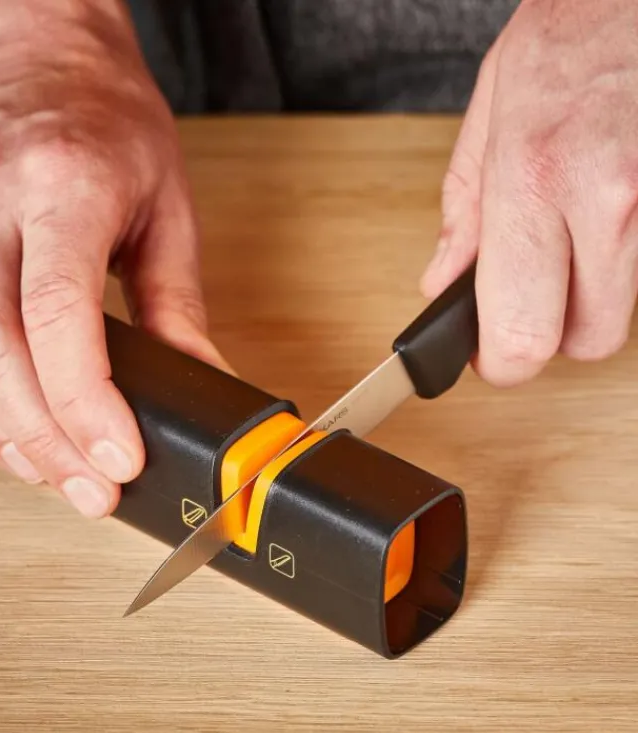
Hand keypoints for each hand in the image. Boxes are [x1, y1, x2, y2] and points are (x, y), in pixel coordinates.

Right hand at [0, 3, 228, 517]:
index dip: (85, 405)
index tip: (117, 461)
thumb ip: (178, 305)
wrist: (23, 53)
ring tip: (44, 463)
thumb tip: (201, 386)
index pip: (56, 313)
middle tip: (88, 487)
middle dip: (41, 440)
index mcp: (59, 182)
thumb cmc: (101, 122)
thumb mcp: (165, 205)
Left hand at [420, 0, 637, 385]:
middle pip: (586, 342)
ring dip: (587, 301)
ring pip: (622, 313)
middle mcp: (610, 199)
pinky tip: (602, 221)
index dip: (500, 363)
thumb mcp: (489, 120)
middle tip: (528, 297)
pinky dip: (620, 264)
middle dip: (549, 334)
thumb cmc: (565, 41)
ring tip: (567, 246)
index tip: (487, 355)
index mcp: (537, 180)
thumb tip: (441, 284)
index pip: (522, 332)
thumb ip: (462, 216)